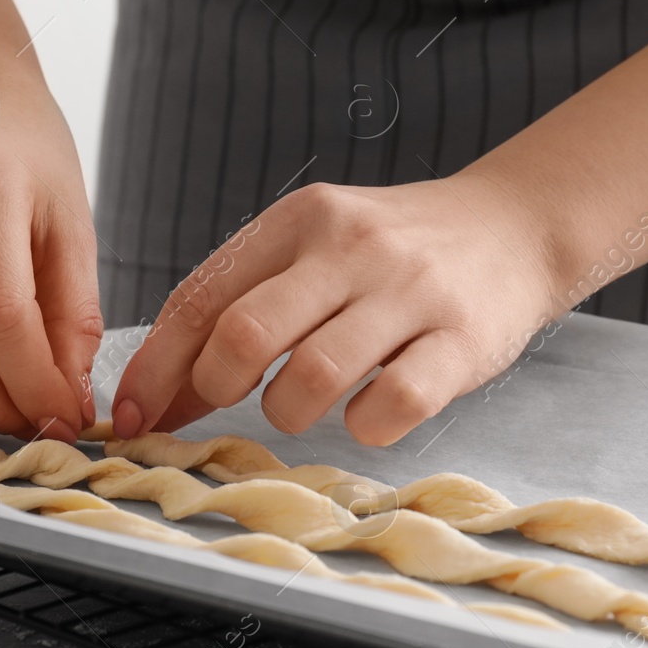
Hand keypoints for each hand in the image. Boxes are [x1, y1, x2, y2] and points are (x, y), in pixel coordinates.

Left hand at [110, 175, 559, 445]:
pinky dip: (365, 426)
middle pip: (245, 334)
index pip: (203, 297)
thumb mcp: (313, 253)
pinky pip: (393, 404)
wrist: (515, 226)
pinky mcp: (464, 341)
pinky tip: (368, 412)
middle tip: (228, 403)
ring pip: (312, 377)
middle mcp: (350, 248)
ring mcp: (410, 293)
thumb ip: (241, 308)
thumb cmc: (391, 255)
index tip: (133, 417)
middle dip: (214, 389)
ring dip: (287, 413)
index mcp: (299, 220)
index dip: (157, 367)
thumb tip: (157, 398)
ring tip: (302, 404)